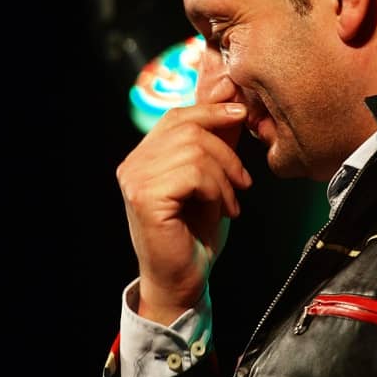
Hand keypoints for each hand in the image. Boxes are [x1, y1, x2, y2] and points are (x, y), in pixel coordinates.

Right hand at [116, 73, 250, 324]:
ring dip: (225, 176)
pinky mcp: (145, 197)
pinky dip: (217, 190)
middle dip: (226, 152)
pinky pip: (193, 173)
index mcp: (145, 155)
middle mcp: (133, 163)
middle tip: (242, 182)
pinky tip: (222, 210)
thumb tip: (231, 97)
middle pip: (190, 128)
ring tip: (231, 201)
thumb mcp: (213, 176)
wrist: (184, 280)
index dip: (212, 111)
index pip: (178, 115)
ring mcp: (135, 179)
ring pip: (195, 150)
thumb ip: (217, 140)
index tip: (241, 114)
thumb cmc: (197, 232)